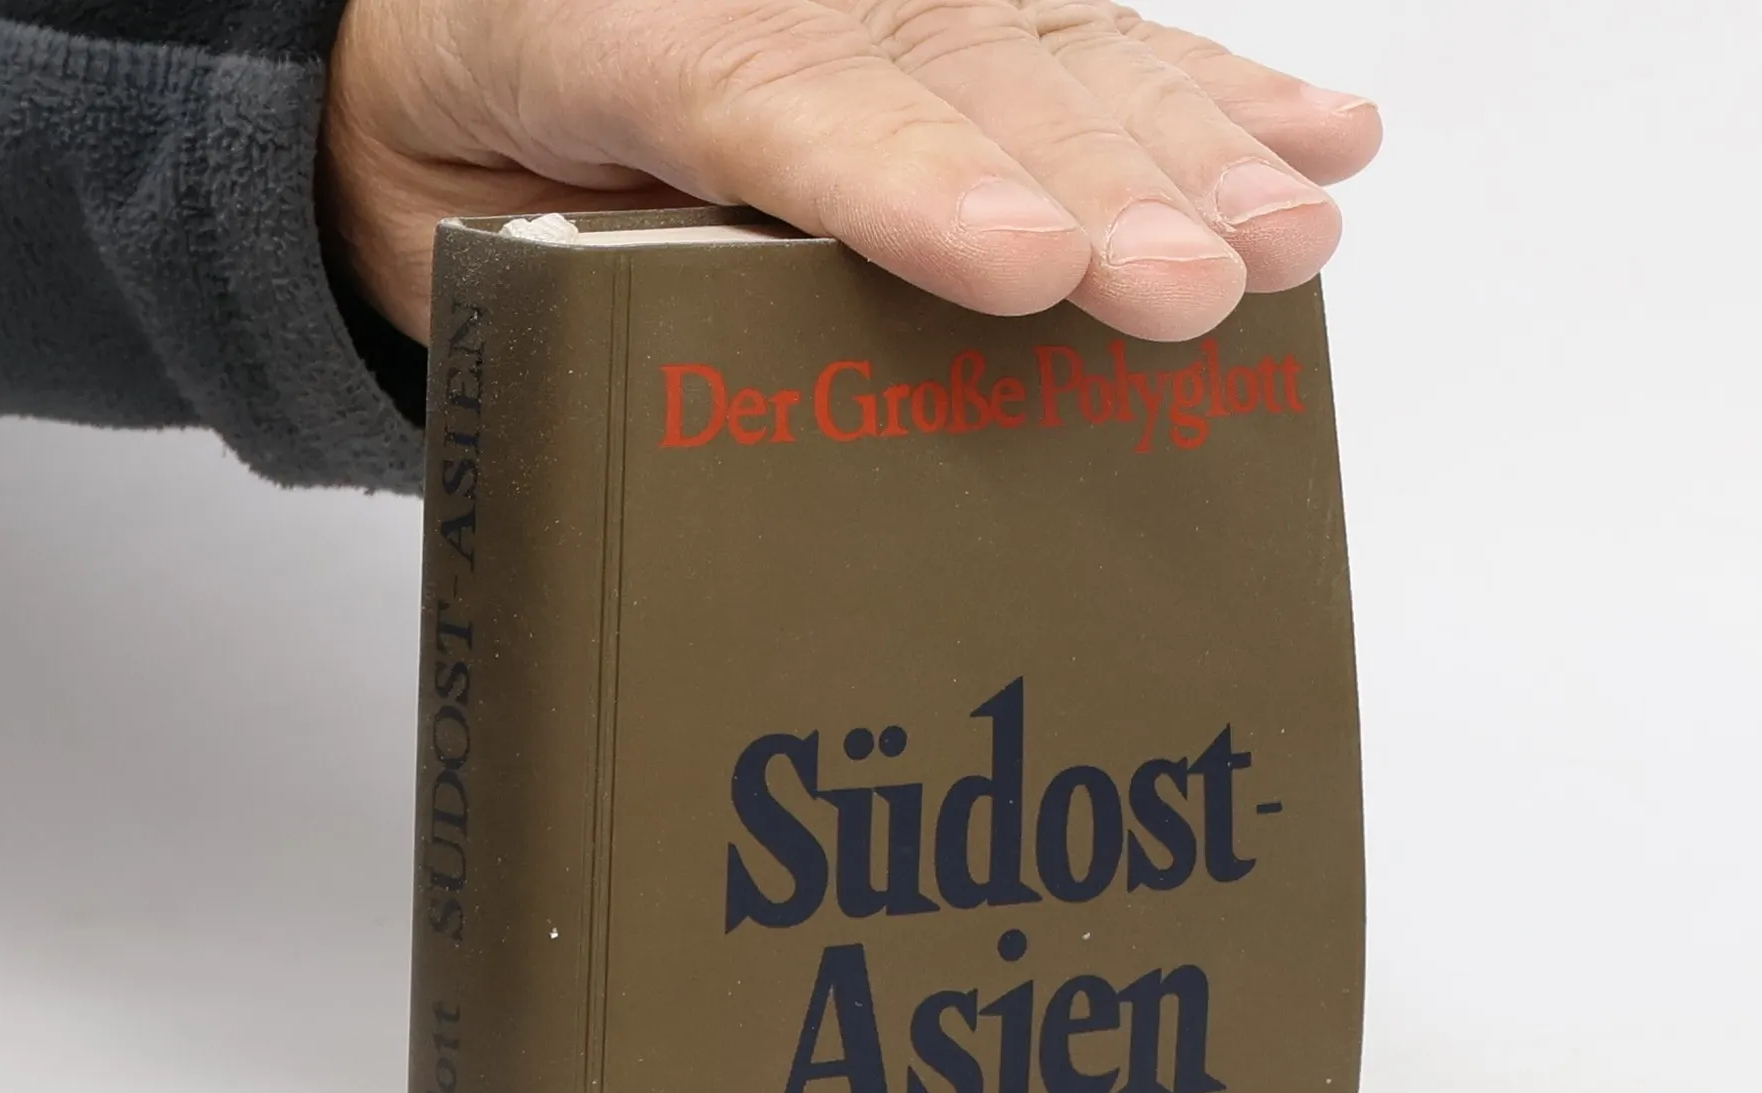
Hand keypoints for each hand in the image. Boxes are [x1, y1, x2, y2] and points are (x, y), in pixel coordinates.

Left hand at [321, 0, 1380, 344]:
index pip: (781, 97)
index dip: (914, 183)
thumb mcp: (473, 240)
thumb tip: (750, 386)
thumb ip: (594, 282)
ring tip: (1292, 230)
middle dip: (1096, 180)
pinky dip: (1201, 89)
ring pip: (1047, 47)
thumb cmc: (464, 169)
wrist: (445, 58)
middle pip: (954, 71)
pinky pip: (1079, 35)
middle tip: (1199, 282)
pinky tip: (1315, 132)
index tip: (1028, 264)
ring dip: (1186, 144)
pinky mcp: (938, 15)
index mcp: (617, 27)